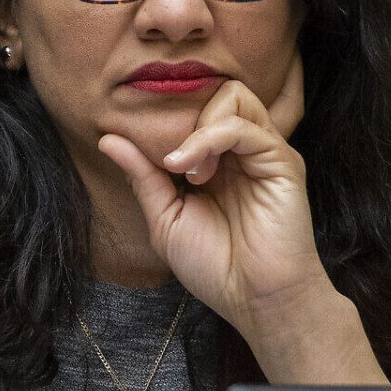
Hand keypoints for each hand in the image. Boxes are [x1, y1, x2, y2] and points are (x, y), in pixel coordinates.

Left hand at [97, 57, 328, 330]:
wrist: (254, 300)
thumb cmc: (214, 266)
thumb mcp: (165, 217)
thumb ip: (142, 175)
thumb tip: (107, 138)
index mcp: (218, 159)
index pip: (194, 108)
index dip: (166, 121)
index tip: (145, 154)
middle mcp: (243, 149)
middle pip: (215, 90)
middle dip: (184, 117)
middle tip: (171, 163)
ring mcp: (265, 152)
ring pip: (233, 96)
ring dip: (197, 128)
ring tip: (185, 170)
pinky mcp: (283, 162)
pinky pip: (245, 127)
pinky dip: (211, 140)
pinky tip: (195, 172)